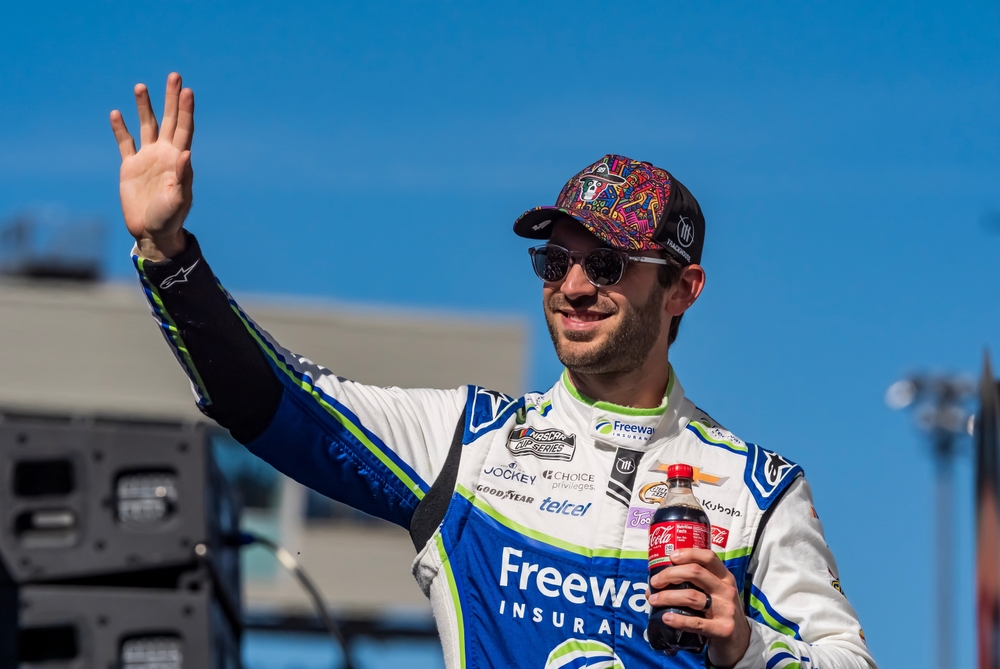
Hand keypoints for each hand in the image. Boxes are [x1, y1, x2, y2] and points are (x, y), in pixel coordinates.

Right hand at [110, 72, 193, 260]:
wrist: (152, 232)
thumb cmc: (170, 218)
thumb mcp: (177, 199)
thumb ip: (182, 177)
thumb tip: (186, 152)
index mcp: (178, 160)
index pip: (183, 129)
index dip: (186, 110)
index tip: (187, 91)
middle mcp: (164, 155)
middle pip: (168, 120)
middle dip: (171, 99)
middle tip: (175, 76)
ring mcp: (147, 159)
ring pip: (146, 126)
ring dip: (145, 107)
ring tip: (141, 86)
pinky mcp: (130, 167)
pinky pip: (125, 143)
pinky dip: (120, 128)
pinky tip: (117, 113)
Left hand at [648, 548, 750, 667]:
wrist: (741, 642)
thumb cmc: (720, 612)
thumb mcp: (716, 593)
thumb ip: (696, 584)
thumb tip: (658, 582)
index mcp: (725, 577)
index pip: (708, 557)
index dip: (688, 553)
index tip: (671, 557)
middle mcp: (726, 590)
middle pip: (695, 572)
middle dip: (670, 574)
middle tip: (655, 582)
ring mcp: (726, 610)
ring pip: (691, 596)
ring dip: (667, 596)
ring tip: (653, 600)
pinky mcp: (722, 629)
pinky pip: (696, 622)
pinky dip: (678, 619)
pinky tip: (666, 618)